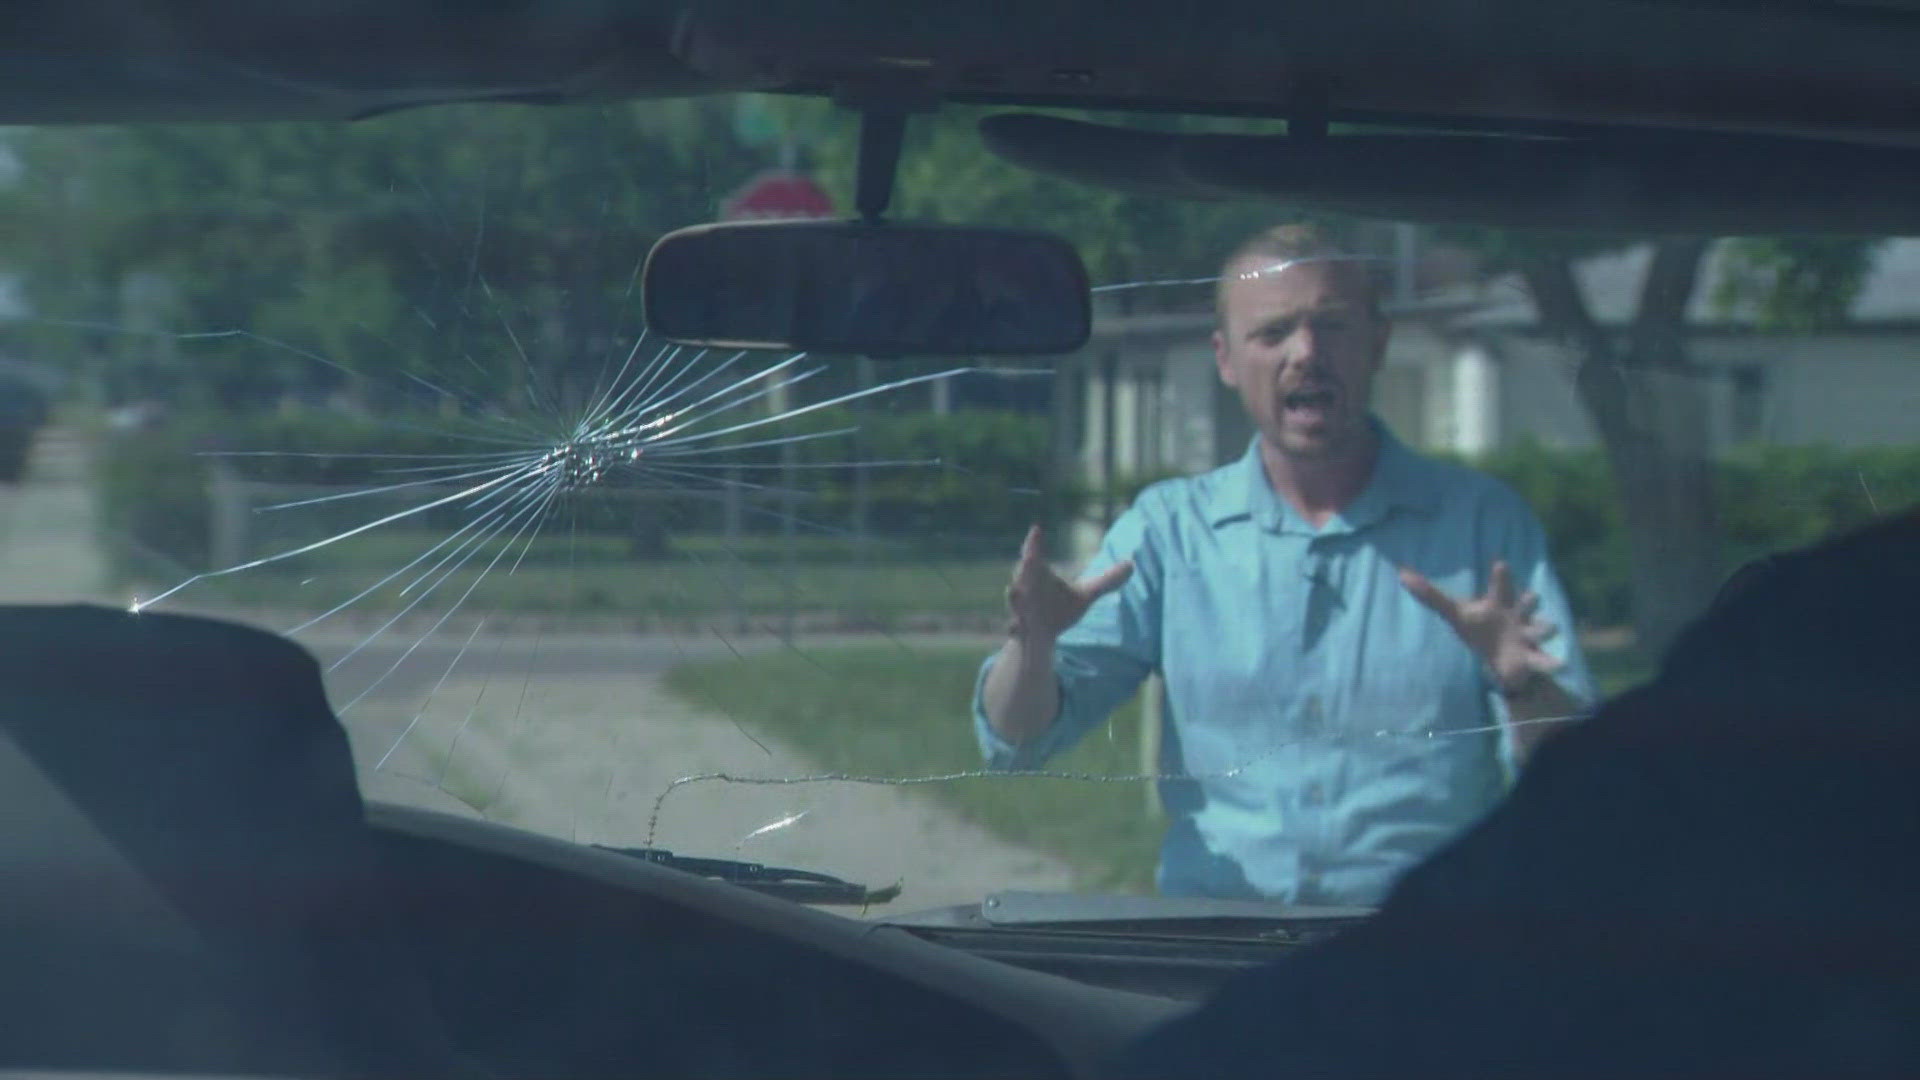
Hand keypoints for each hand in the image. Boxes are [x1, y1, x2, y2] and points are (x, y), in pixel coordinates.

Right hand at [1005, 525, 1133, 643]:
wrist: (1038, 640)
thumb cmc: (1059, 611)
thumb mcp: (1085, 596)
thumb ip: (1106, 580)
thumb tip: (1132, 564)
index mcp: (1038, 574)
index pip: (1035, 554)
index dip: (1035, 542)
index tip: (1036, 529)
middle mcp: (1026, 588)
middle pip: (1022, 574)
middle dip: (1023, 568)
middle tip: (1027, 558)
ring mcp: (1019, 609)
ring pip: (1014, 600)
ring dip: (1014, 596)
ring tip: (1013, 591)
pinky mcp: (1017, 629)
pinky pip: (1014, 627)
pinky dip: (1014, 625)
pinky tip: (1013, 627)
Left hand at [1399, 560, 1563, 695]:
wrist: (1501, 656)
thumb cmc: (1479, 626)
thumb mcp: (1455, 613)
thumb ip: (1430, 596)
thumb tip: (1401, 574)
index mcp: (1498, 603)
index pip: (1499, 587)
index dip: (1500, 576)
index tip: (1499, 563)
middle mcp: (1517, 615)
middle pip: (1526, 603)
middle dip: (1529, 601)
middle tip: (1531, 596)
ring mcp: (1527, 635)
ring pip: (1541, 628)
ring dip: (1544, 628)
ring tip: (1549, 628)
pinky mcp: (1531, 657)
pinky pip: (1543, 660)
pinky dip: (1551, 663)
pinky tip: (1560, 665)